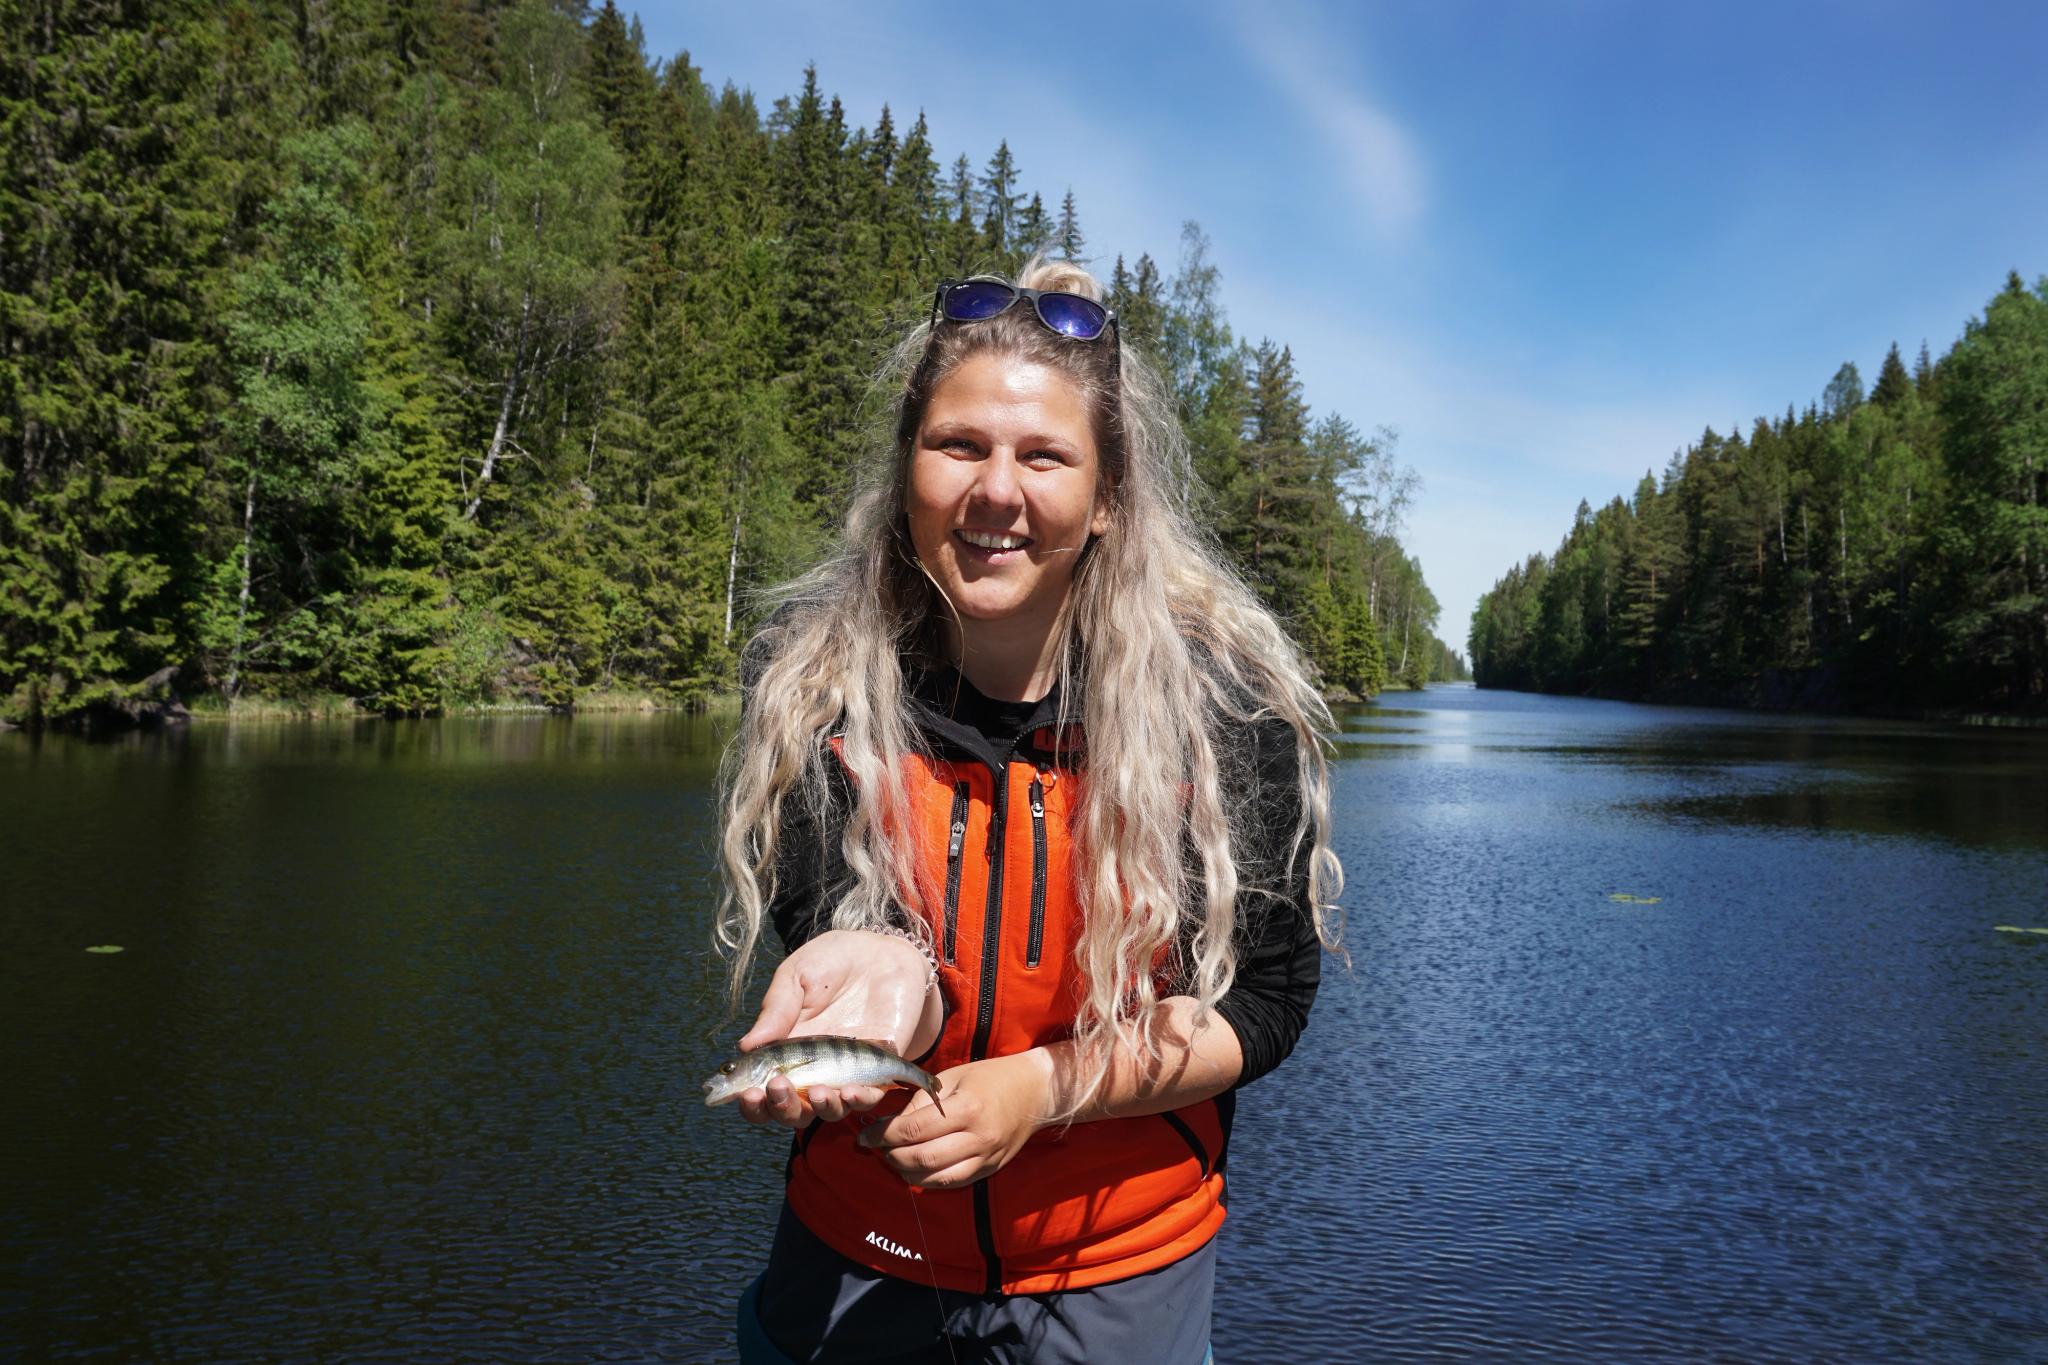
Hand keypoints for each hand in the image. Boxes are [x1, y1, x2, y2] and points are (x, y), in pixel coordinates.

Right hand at [734, 929, 938, 1129]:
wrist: (881, 952)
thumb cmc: (832, 961)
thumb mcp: (797, 976)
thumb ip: (775, 1010)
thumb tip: (745, 1047)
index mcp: (784, 1051)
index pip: (762, 1091)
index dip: (752, 1102)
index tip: (747, 1095)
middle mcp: (812, 1070)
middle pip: (790, 1110)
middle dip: (780, 1108)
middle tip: (777, 1088)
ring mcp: (844, 1072)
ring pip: (828, 1110)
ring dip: (820, 1108)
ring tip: (818, 1091)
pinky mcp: (878, 1070)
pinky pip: (868, 1098)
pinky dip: (859, 1101)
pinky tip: (850, 1090)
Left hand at [856, 1050, 1053, 1188]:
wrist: (1035, 1092)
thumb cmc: (990, 1077)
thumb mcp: (953, 1077)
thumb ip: (922, 1101)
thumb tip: (890, 1124)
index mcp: (967, 1108)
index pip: (915, 1130)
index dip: (884, 1135)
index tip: (865, 1134)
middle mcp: (978, 1138)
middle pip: (922, 1159)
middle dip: (890, 1155)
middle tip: (875, 1147)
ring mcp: (985, 1158)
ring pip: (935, 1179)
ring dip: (906, 1172)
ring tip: (892, 1159)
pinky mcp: (989, 1170)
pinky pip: (952, 1183)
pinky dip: (927, 1181)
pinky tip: (914, 1169)